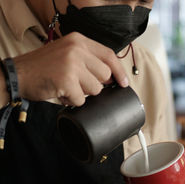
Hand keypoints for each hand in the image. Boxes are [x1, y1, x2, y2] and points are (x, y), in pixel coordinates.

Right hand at [13, 32, 127, 105]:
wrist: (18, 74)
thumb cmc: (44, 67)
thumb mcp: (67, 54)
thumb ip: (88, 60)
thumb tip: (111, 77)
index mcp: (79, 40)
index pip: (109, 55)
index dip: (120, 71)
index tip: (124, 83)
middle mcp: (77, 49)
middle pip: (105, 75)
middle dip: (95, 84)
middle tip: (79, 83)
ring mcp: (72, 64)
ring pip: (96, 89)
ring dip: (83, 93)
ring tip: (67, 87)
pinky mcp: (67, 81)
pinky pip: (82, 100)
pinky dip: (72, 101)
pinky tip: (61, 93)